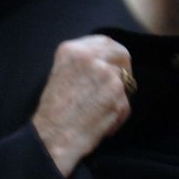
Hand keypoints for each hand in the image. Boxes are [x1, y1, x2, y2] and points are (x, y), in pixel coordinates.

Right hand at [31, 35, 132, 176]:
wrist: (52, 137)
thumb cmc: (55, 111)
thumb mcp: (63, 73)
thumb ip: (85, 63)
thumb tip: (109, 62)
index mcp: (72, 50)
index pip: (105, 41)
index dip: (113, 54)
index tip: (114, 65)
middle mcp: (90, 57)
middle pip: (122, 55)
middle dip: (124, 70)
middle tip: (119, 87)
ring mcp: (106, 74)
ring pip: (125, 82)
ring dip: (118, 98)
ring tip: (97, 112)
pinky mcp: (117, 94)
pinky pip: (126, 104)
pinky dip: (118, 116)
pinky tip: (100, 123)